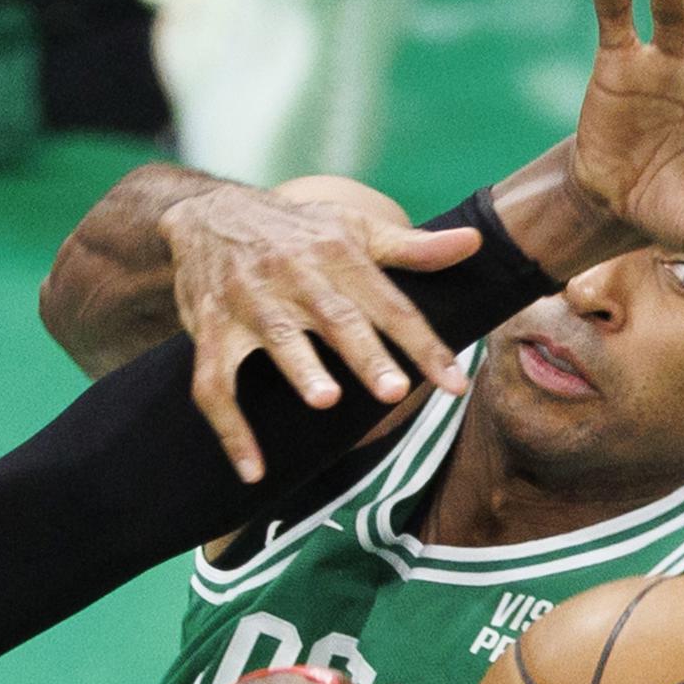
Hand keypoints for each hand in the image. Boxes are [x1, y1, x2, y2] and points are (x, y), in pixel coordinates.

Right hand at [159, 184, 479, 480]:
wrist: (208, 213)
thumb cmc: (295, 230)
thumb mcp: (352, 229)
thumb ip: (412, 248)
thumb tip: (475, 241)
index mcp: (338, 255)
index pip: (390, 304)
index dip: (423, 344)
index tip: (455, 384)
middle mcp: (294, 274)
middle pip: (336, 318)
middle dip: (364, 354)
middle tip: (395, 392)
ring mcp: (249, 301)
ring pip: (276, 338)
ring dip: (300, 368)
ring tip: (325, 399)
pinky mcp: (209, 328)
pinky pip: (213, 381)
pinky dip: (230, 428)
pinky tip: (253, 470)